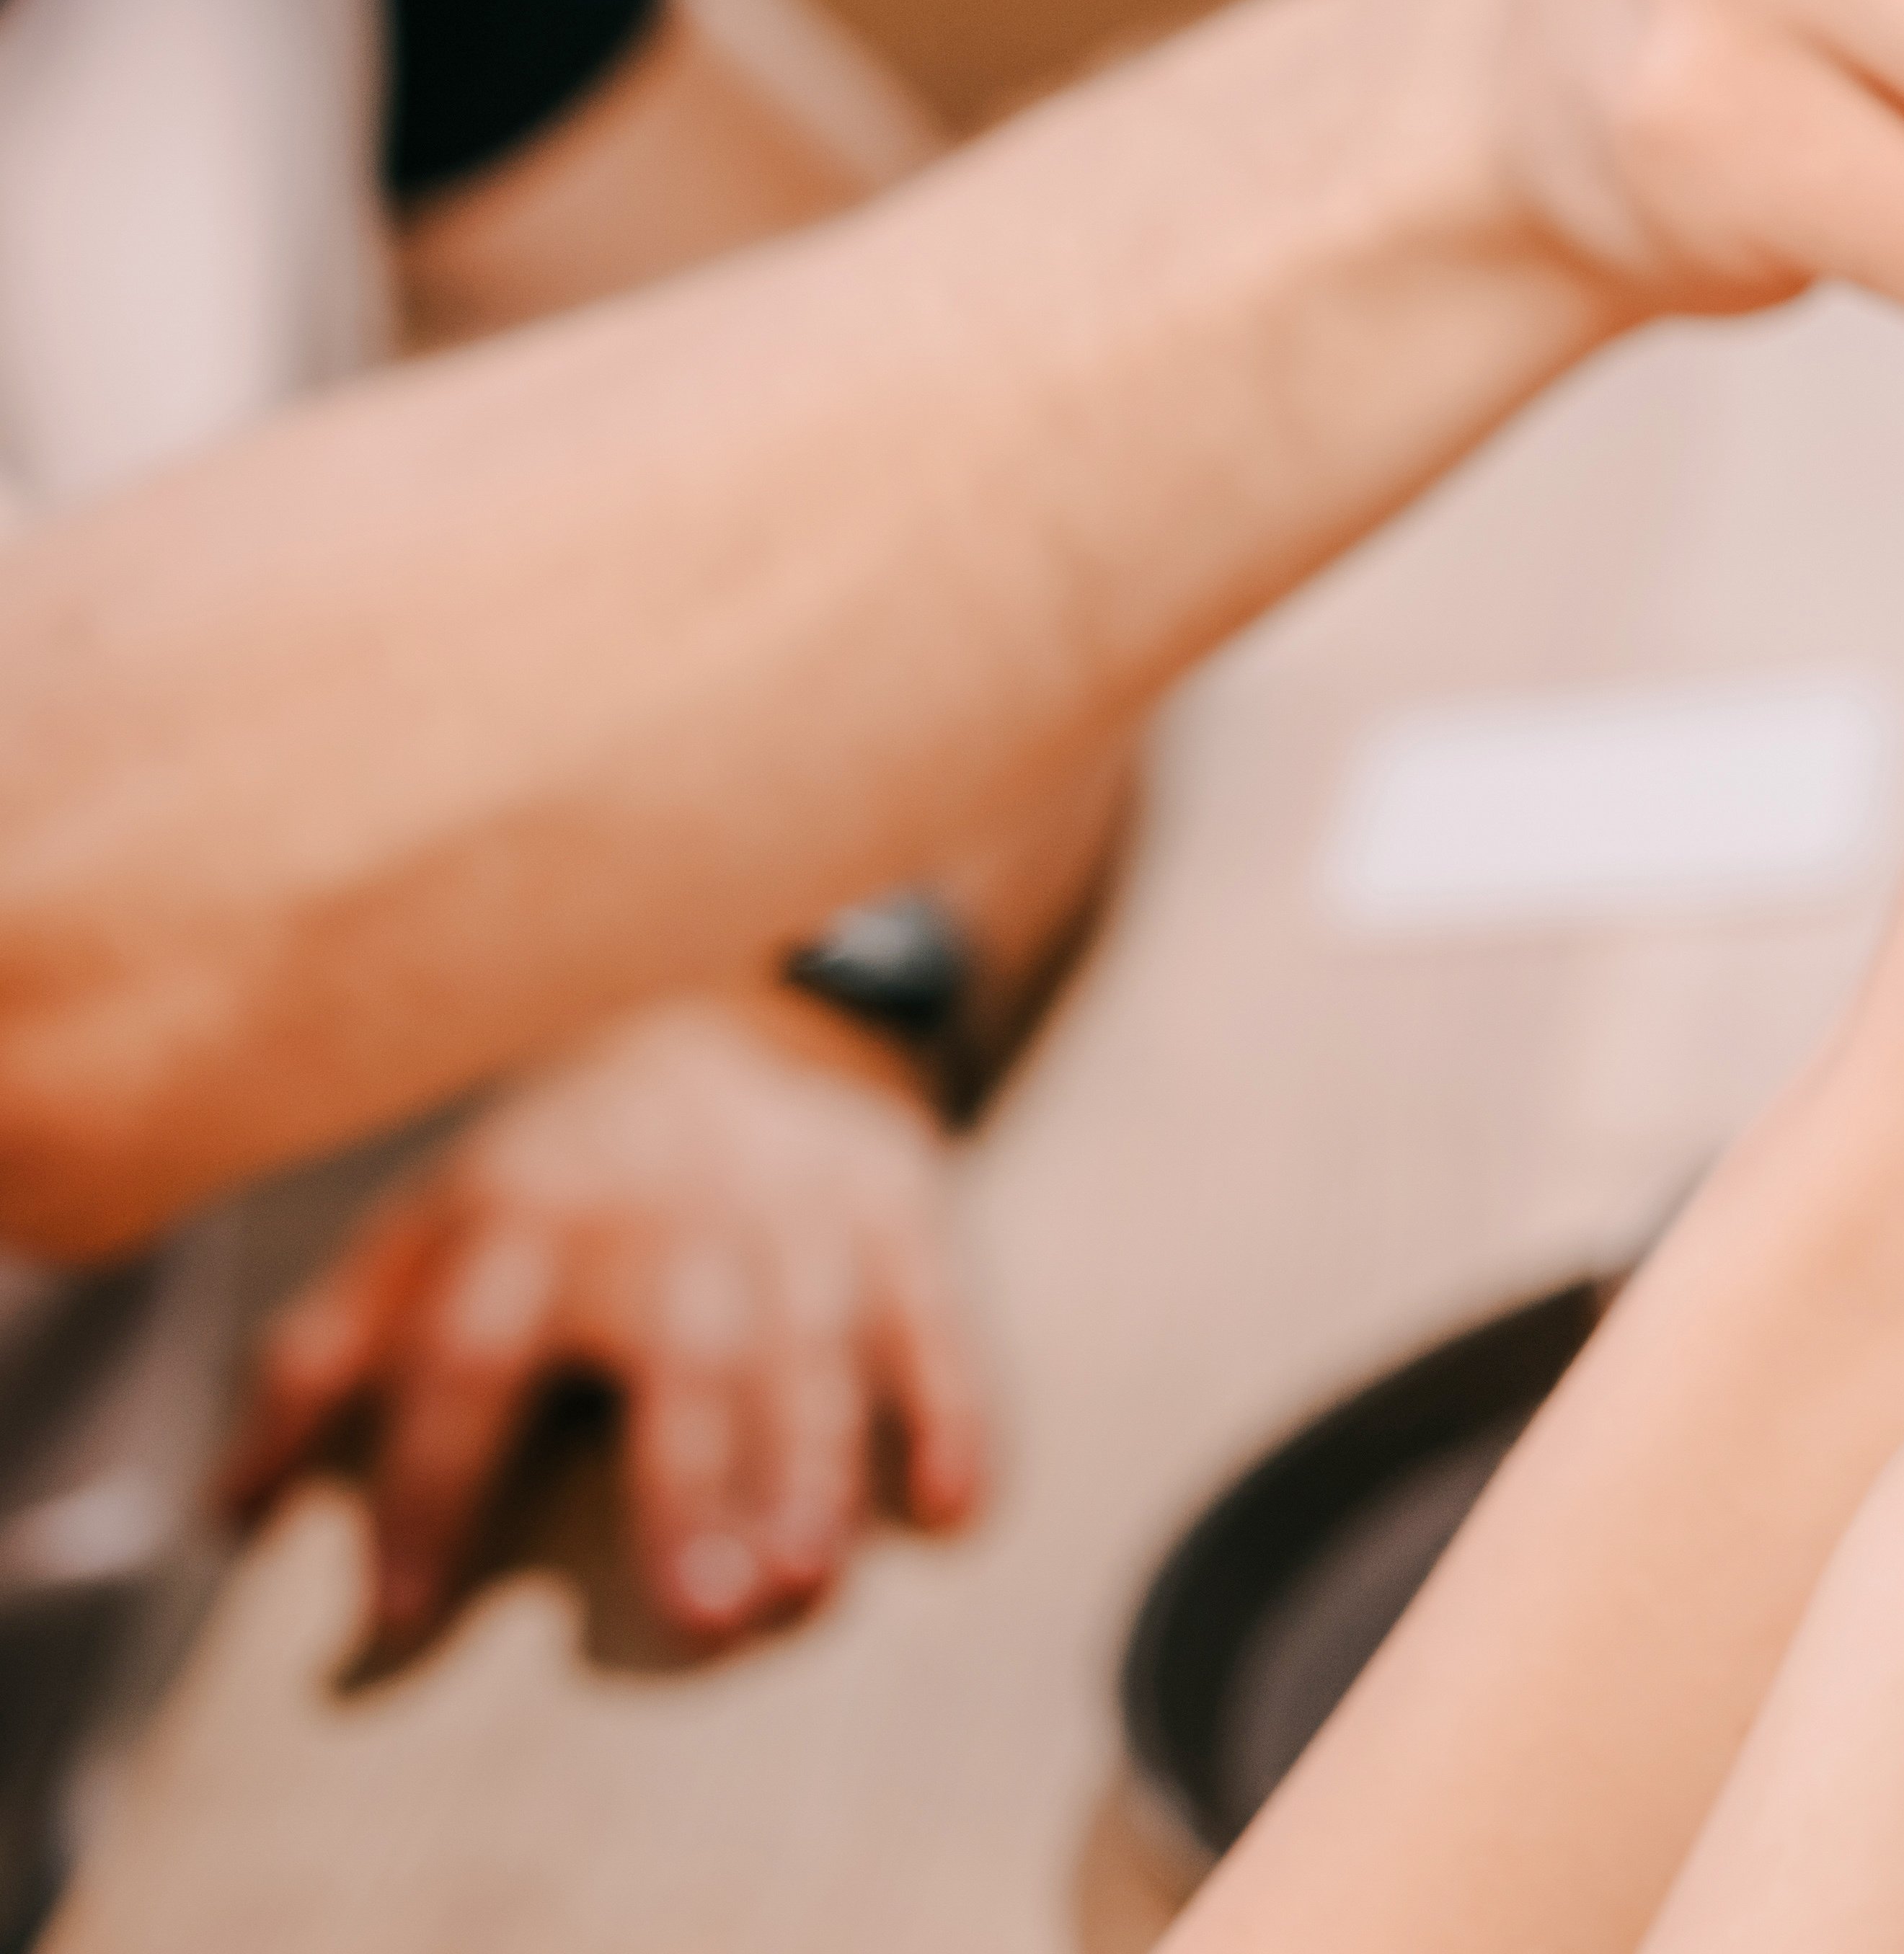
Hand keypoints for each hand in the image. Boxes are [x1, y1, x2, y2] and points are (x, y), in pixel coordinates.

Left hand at [227, 992, 980, 1646]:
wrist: (747, 1004)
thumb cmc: (561, 1161)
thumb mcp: (428, 1222)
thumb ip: (325, 1357)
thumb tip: (228, 1515)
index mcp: (521, 1216)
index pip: (461, 1361)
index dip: (427, 1485)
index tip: (400, 1616)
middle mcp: (660, 1215)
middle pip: (675, 1359)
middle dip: (687, 1486)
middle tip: (699, 1616)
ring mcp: (792, 1210)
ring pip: (810, 1351)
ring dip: (814, 1471)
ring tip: (804, 1588)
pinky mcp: (899, 1204)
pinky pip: (935, 1315)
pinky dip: (956, 1408)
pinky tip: (957, 1507)